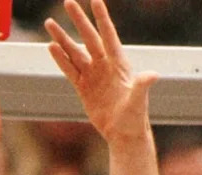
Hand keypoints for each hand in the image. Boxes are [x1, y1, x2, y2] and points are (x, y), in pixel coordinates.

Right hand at [45, 0, 156, 141]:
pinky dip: (61, 60)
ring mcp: (93, 76)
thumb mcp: (138, 101)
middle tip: (68, 2)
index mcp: (118, 63)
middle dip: (78, 20)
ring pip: (75, 52)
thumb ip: (142, 86)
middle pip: (89, 38)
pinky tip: (51, 48)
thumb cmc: (134, 117)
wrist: (123, 134)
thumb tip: (152, 75)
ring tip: (49, 24)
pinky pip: (70, 71)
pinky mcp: (83, 88)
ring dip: (62, 38)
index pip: (108, 35)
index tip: (95, 0)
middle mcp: (104, 65)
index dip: (102, 18)